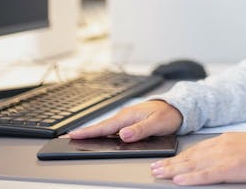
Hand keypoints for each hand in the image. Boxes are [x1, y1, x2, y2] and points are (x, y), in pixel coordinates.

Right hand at [67, 100, 181, 141]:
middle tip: (67, 137)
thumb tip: (123, 134)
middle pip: (101, 127)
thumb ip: (140, 130)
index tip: (73, 134)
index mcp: (129, 116)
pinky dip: (102, 132)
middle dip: (84, 132)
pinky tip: (98, 137)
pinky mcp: (130, 122)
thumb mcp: (156, 124)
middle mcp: (125, 116)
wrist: (178, 108)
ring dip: (92, 132)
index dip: (88, 131)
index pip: (105, 126)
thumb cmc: (169, 114)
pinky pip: (113, 128)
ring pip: (106, 128)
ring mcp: (127, 119)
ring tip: (77, 138)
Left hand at [150, 132, 245, 185]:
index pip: (197, 149)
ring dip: (174, 170)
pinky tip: (179, 180)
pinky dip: (191, 178)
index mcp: (227, 139)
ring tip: (159, 173)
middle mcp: (224, 145)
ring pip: (194, 164)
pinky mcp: (233, 168)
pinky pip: (207, 175)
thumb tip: (218, 162)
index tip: (167, 160)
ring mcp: (228, 156)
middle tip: (154, 167)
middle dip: (171, 162)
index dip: (180, 156)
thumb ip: (231, 152)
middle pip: (191, 156)